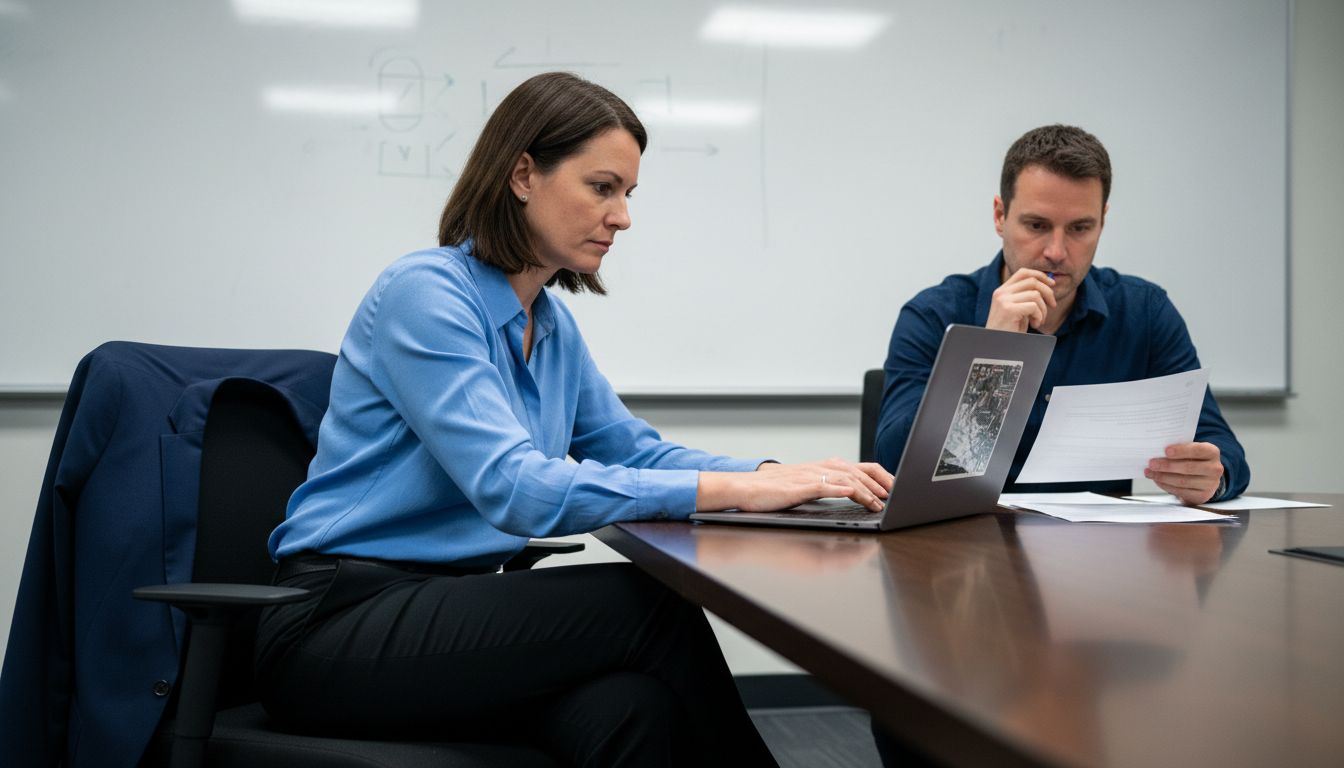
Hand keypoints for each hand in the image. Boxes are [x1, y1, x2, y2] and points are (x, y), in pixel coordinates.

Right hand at [698, 458, 894, 512]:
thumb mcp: (806, 486)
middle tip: (896, 496)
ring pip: (845, 479)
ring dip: (865, 491)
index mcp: (824, 467)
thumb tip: (850, 493)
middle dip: (881, 484)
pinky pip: (823, 485)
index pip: (861, 467)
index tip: (896, 488)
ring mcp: (810, 476)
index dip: (882, 476)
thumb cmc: (774, 489)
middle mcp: (820, 467)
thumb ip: (828, 486)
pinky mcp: (799, 486)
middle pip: (859, 471)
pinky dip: (840, 489)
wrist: (746, 487)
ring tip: (879, 503)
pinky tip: (851, 495)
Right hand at [987, 268, 1055, 332]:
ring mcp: (1003, 300)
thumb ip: (1026, 297)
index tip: (1052, 285)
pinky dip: (1039, 316)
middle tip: (1053, 306)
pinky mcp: (1009, 310)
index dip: (1040, 276)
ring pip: (1036, 295)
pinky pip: (1034, 306)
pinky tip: (1034, 325)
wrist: (996, 349)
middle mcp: (1001, 293)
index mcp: (1002, 291)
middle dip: (1048, 293)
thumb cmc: (1009, 332)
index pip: (1023, 273)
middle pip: (1032, 281)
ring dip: (1043, 309)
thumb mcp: (1018, 310)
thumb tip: (1048, 284)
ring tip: (1039, 321)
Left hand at [1144, 442, 1222, 504]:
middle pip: (1188, 467)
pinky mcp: (1202, 496)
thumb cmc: (1193, 460)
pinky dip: (1166, 485)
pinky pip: (1181, 491)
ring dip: (1163, 477)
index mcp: (1212, 452)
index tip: (1166, 450)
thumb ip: (1178, 449)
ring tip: (1150, 472)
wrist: (1204, 478)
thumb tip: (1157, 450)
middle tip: (1151, 463)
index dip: (1181, 451)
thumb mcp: (1190, 451)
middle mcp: (1215, 468)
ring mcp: (1210, 484)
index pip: (1197, 450)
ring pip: (1182, 481)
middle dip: (1167, 465)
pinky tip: (1157, 480)